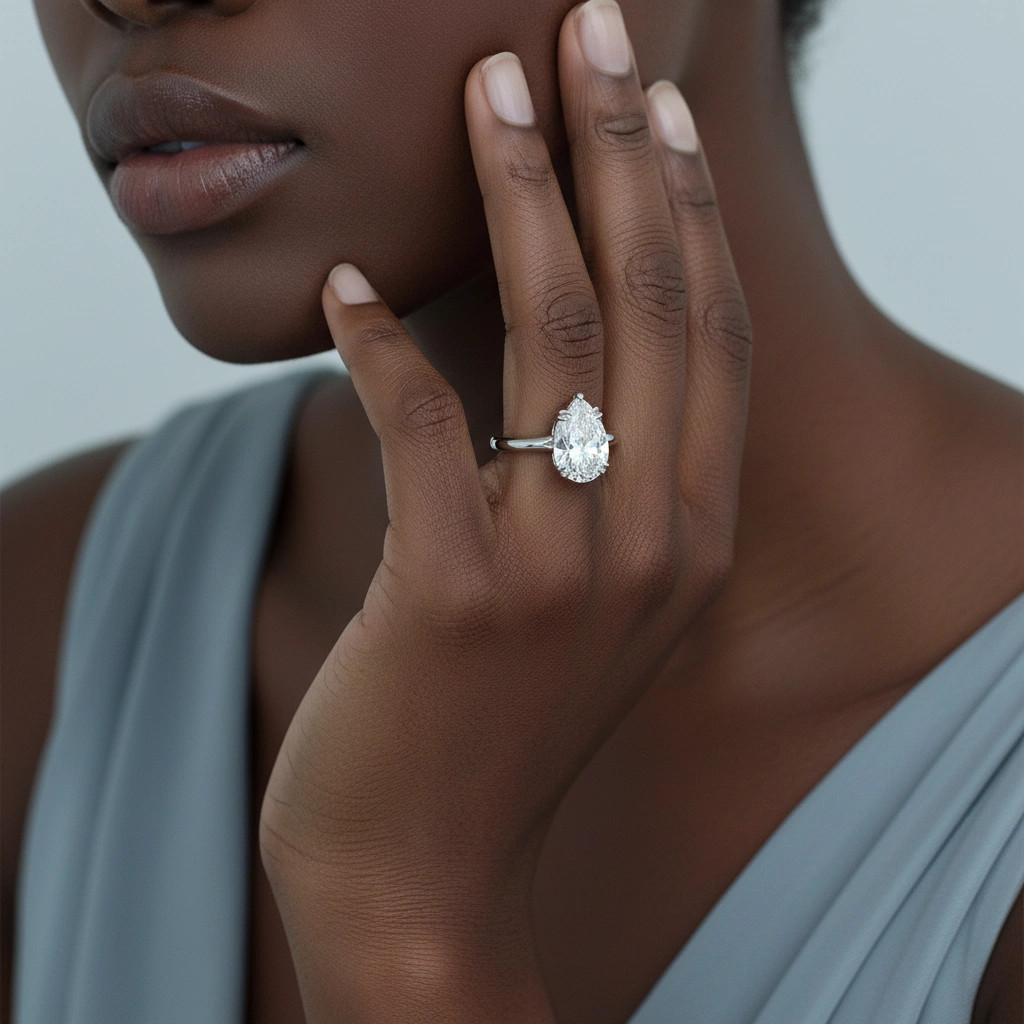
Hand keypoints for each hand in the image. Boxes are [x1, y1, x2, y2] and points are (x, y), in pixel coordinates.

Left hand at [259, 2, 752, 1019]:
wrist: (429, 875)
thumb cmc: (493, 728)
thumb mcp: (581, 605)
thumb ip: (600, 491)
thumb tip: (558, 365)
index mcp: (693, 539)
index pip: (707, 336)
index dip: (686, 209)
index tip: (655, 111)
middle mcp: (653, 543)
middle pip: (651, 302)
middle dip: (622, 148)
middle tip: (590, 29)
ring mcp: (564, 570)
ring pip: (556, 334)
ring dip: (517, 193)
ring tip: (487, 87)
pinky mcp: (459, 592)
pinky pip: (423, 420)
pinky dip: (378, 342)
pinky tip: (345, 284)